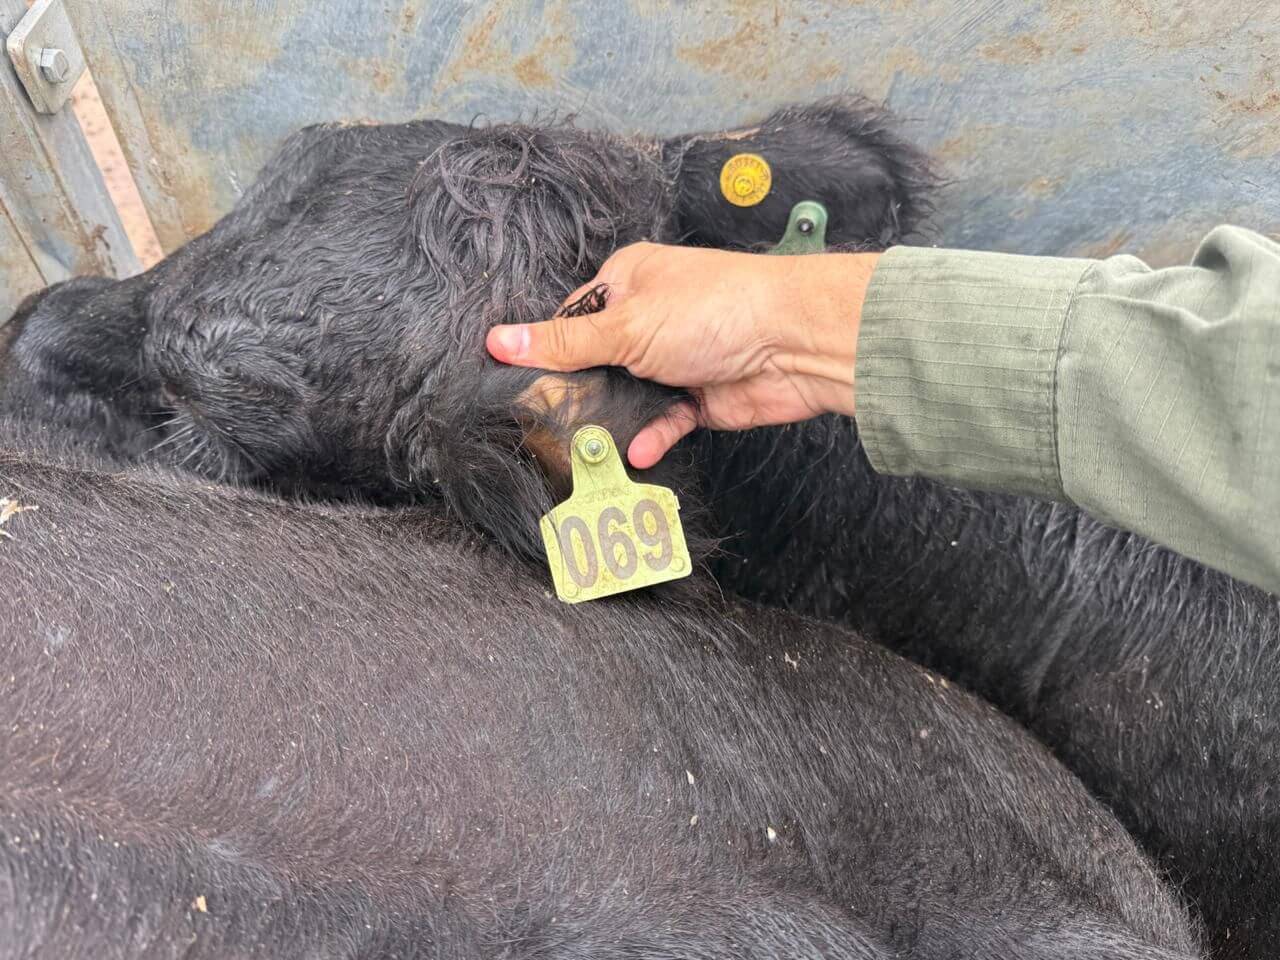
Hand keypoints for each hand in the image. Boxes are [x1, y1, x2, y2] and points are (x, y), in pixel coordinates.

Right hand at [486, 242, 878, 466]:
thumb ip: (564, 342)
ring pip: (630, 397)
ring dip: (615, 421)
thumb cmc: (716, 308)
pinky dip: (652, 435)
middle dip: (580, 394)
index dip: (549, 351)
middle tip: (548, 426)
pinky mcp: (700, 396)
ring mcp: (676, 359)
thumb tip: (500, 340)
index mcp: (628, 281)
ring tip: (586, 450)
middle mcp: (651, 318)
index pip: (571, 318)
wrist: (795, 342)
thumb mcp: (625, 324)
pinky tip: (637, 452)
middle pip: (598, 362)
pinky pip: (665, 420)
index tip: (523, 384)